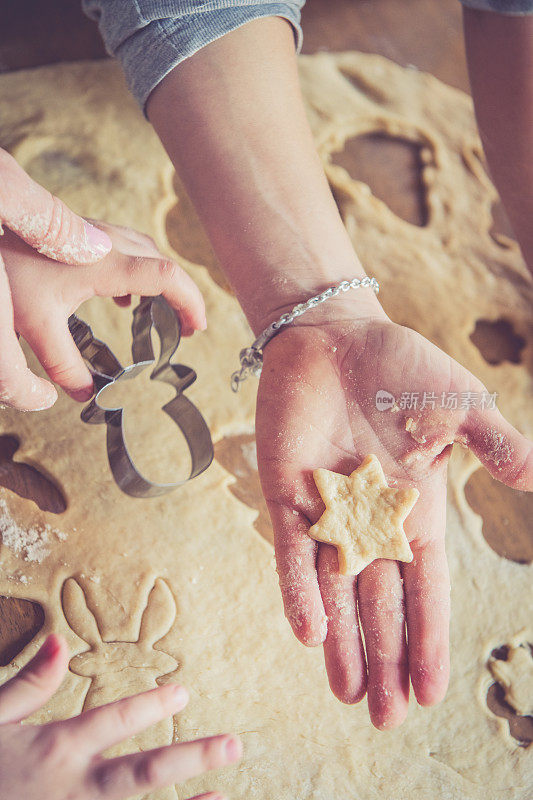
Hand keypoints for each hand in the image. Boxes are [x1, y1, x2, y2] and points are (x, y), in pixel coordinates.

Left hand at [0, 218, 205, 410]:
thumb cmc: (8, 273)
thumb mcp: (38, 327)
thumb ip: (66, 365)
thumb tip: (90, 395)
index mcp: (105, 263)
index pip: (166, 276)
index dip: (190, 301)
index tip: (195, 327)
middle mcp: (107, 242)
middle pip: (163, 263)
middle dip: (182, 296)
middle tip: (185, 330)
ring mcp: (95, 234)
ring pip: (146, 253)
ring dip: (162, 283)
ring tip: (161, 314)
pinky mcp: (82, 234)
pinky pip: (127, 250)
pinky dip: (139, 275)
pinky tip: (124, 298)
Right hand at [0, 634, 240, 799]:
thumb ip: (28, 684)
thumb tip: (62, 641)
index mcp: (55, 751)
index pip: (112, 720)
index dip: (150, 706)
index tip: (183, 691)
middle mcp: (73, 790)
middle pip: (141, 775)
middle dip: (190, 758)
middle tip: (233, 745)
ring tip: (225, 797)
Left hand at [256, 314, 532, 729]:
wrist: (336, 336)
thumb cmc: (400, 368)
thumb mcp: (460, 405)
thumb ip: (493, 443)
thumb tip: (530, 480)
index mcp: (414, 510)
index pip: (426, 588)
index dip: (428, 638)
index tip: (429, 692)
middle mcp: (370, 522)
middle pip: (381, 603)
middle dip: (385, 658)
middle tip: (386, 718)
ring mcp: (328, 511)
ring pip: (337, 591)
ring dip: (343, 642)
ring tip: (349, 696)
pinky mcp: (287, 494)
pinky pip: (293, 550)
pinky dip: (300, 589)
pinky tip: (309, 634)